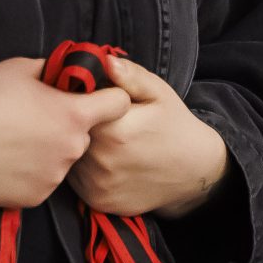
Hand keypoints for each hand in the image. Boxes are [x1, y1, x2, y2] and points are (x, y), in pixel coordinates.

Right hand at [0, 56, 129, 207]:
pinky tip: (8, 160)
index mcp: (73, 115)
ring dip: (49, 151)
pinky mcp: (35, 197)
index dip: (110, 97)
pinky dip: (31, 173)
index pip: (119, 104)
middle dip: (69, 127)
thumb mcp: (20, 68)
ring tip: (15, 141)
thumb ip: (54, 70)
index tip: (97, 97)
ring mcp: (54, 176)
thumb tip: (68, 70)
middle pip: (85, 135)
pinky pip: (43, 181)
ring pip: (63, 160)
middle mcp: (71, 149)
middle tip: (36, 120)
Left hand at [69, 57, 229, 217]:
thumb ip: (129, 76)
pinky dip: (82, 170)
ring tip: (102, 141)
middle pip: (68, 135)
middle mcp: (101, 160)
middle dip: (75, 125)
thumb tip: (104, 61)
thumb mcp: (158, 93)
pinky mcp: (98, 201)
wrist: (193, 173)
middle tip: (96, 121)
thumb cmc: (174, 127)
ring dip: (76, 148)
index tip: (89, 100)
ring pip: (68, 158)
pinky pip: (75, 181)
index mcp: (114, 129)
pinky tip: (103, 162)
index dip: (78, 101)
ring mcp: (98, 185)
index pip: (74, 108)